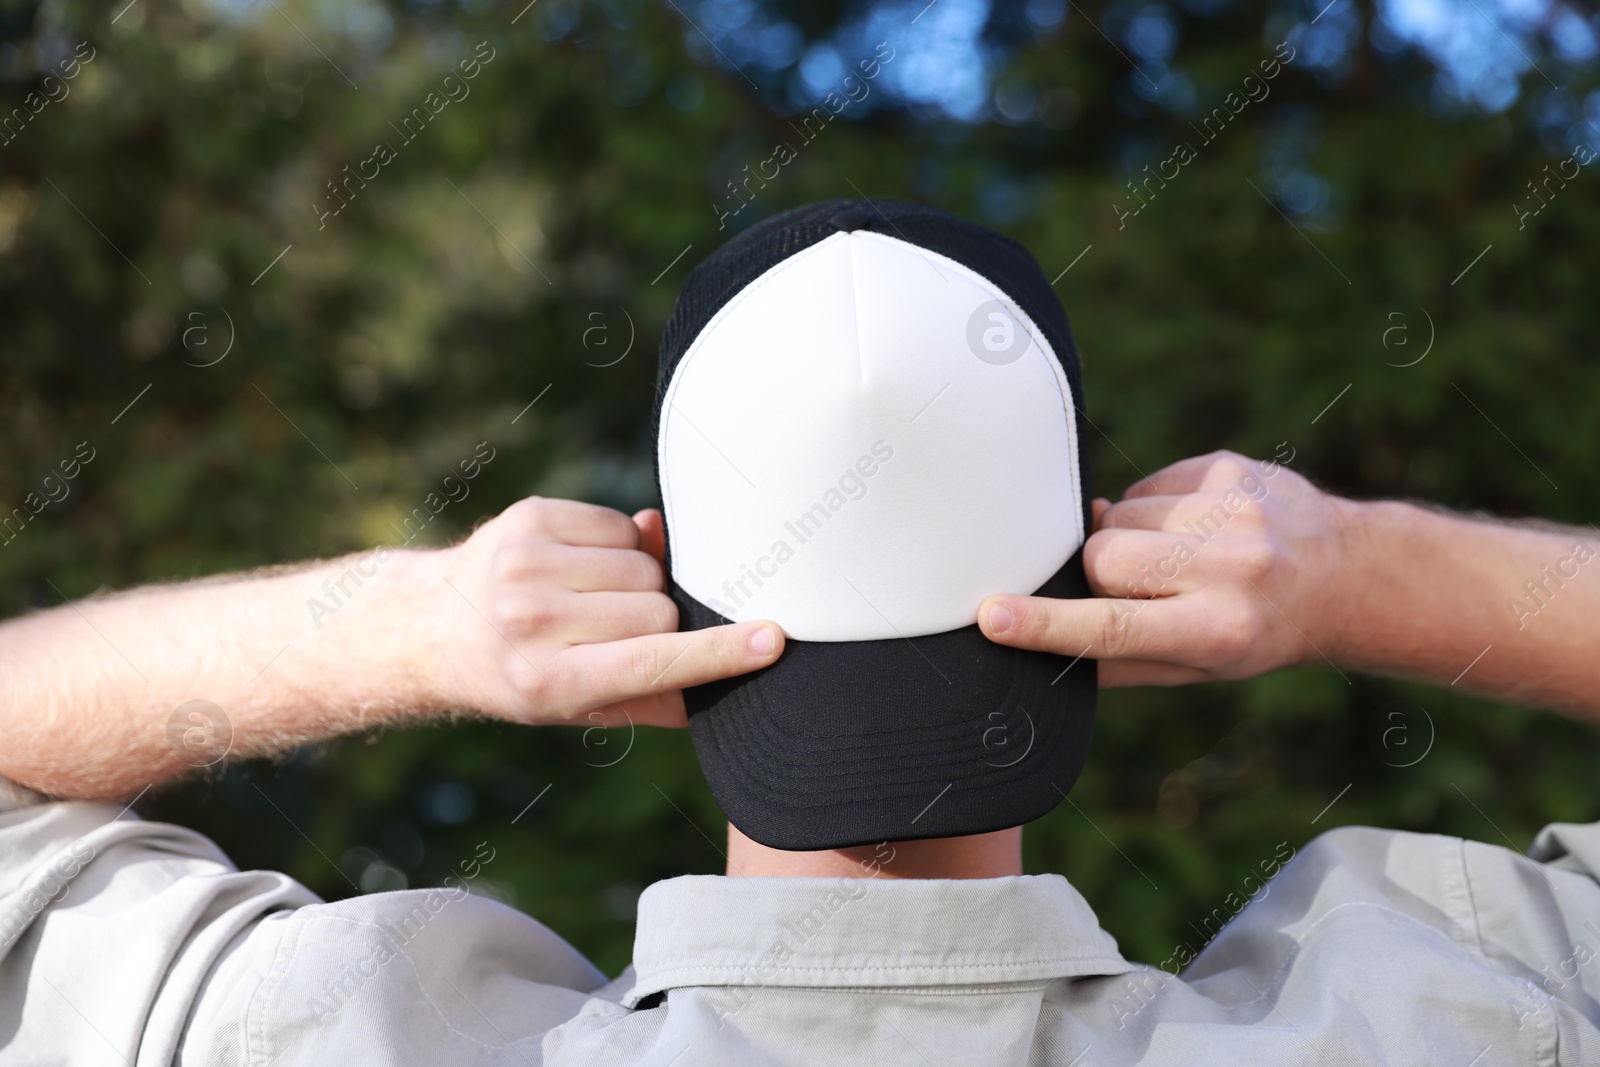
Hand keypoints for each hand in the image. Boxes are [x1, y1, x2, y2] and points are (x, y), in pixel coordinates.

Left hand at [432, 498, 781, 726]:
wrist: (434, 627)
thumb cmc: (523, 675)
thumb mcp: (580, 709)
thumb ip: (656, 694)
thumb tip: (729, 657)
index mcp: (549, 682)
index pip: (655, 662)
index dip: (719, 652)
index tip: (771, 639)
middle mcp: (531, 623)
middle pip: (658, 609)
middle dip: (657, 619)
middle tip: (616, 632)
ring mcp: (526, 565)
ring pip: (643, 563)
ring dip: (637, 581)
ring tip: (594, 599)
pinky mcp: (529, 519)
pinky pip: (619, 526)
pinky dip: (616, 545)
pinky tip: (580, 566)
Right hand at [978, 450, 1355, 685]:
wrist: (1344, 574)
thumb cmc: (1255, 632)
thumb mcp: (1199, 668)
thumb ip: (1120, 659)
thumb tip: (1035, 638)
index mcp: (1219, 633)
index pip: (1112, 628)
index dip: (1046, 622)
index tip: (993, 615)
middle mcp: (1231, 569)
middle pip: (1103, 557)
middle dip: (1101, 571)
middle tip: (1138, 586)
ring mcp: (1234, 511)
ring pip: (1118, 515)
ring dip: (1128, 537)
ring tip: (1174, 555)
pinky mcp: (1230, 469)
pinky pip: (1146, 485)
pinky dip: (1153, 508)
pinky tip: (1193, 526)